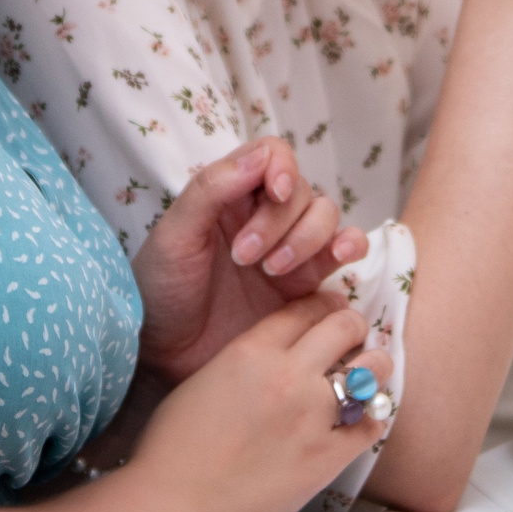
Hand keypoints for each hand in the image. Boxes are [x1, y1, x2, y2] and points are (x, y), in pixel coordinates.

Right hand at [128, 294, 394, 511]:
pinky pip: (371, 424)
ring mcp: (313, 415)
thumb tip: (267, 366)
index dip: (323, 306)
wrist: (175, 507)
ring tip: (365, 377)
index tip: (331, 312)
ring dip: (372, 368)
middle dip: (353, 328)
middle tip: (353, 339)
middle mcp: (289, 374)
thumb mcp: (201, 383)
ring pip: (372, 370)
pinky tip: (359, 422)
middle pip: (345, 325)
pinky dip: (369, 419)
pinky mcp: (328, 457)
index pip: (304, 309)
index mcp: (252, 352)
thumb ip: (242, 365)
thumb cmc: (171, 451)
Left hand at [133, 138, 369, 383]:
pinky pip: (344, 251)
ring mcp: (289, 249)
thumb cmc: (162, 290)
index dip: (283, 166)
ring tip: (272, 272)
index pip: (274, 156)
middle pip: (302, 191)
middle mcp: (265, 216)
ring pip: (327, 217)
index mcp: (232, 194)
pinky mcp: (307, 285)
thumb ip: (211, 190)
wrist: (167, 355)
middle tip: (245, 257)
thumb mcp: (174, 236)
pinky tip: (337, 258)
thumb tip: (262, 157)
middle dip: (280, 221)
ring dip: (308, 238)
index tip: (275, 192)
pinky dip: (350, 245)